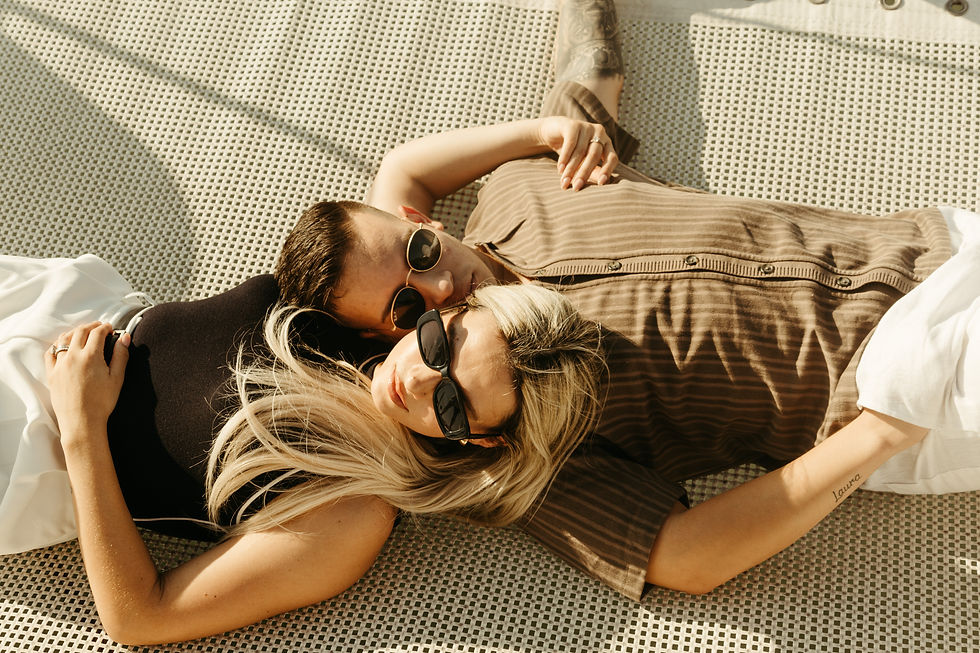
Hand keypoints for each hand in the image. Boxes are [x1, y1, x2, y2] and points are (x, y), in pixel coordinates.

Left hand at [45, 322, 129, 441]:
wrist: (82, 422)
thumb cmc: (101, 403)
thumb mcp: (117, 378)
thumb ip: (121, 355)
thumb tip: (124, 338)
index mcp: (91, 356)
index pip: (97, 332)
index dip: (105, 327)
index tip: (110, 328)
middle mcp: (73, 357)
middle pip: (80, 332)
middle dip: (91, 326)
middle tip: (99, 327)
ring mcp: (60, 364)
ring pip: (64, 339)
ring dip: (75, 332)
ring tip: (83, 334)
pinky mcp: (51, 373)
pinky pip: (51, 352)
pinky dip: (58, 345)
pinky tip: (64, 346)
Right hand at [538, 116, 618, 190]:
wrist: (553, 132)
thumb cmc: (572, 151)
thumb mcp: (583, 162)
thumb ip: (593, 172)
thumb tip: (600, 183)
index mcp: (607, 143)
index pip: (612, 158)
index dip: (607, 170)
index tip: (601, 183)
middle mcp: (600, 133)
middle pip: (594, 155)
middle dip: (584, 173)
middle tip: (576, 187)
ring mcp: (587, 127)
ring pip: (580, 151)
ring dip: (571, 168)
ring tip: (564, 182)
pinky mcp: (573, 125)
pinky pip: (570, 143)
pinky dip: (565, 158)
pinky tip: (560, 169)